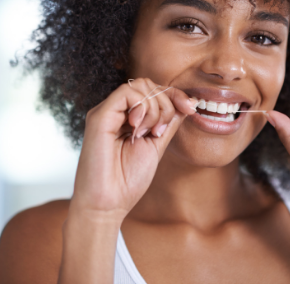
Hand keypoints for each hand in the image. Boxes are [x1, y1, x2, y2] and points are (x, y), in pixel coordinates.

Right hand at [69, 78, 196, 219]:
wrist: (107, 205)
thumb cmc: (127, 181)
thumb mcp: (156, 146)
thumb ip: (168, 123)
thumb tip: (185, 103)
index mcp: (127, 117)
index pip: (153, 90)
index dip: (175, 95)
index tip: (190, 108)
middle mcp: (115, 111)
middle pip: (148, 84)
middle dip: (166, 102)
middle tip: (161, 131)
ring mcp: (106, 112)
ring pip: (140, 85)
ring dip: (155, 108)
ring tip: (149, 133)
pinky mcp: (99, 116)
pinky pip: (127, 93)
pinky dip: (142, 107)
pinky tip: (138, 128)